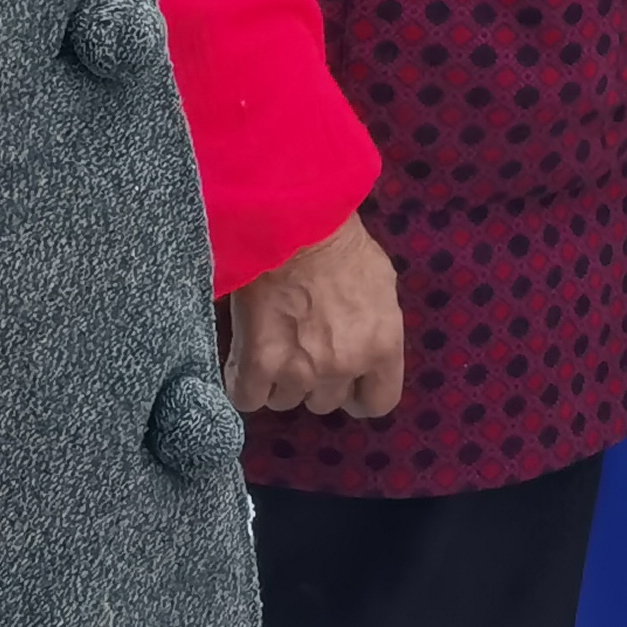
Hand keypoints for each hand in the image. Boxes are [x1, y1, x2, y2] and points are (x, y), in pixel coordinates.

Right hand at [223, 214, 405, 419]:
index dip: (358, 395)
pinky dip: (244, 383)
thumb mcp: (380, 285)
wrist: (293, 224)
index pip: (378, 402)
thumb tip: (363, 346)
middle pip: (325, 402)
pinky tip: (245, 359)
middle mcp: (344, 366)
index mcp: (382, 346)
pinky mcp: (259, 364)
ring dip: (278, 379)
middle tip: (302, 346)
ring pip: (285, 400)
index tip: (346, 384)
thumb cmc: (340, 243)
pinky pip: (248, 397)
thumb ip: (373, 326)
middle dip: (315, 379)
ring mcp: (301, 370)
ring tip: (273, 342)